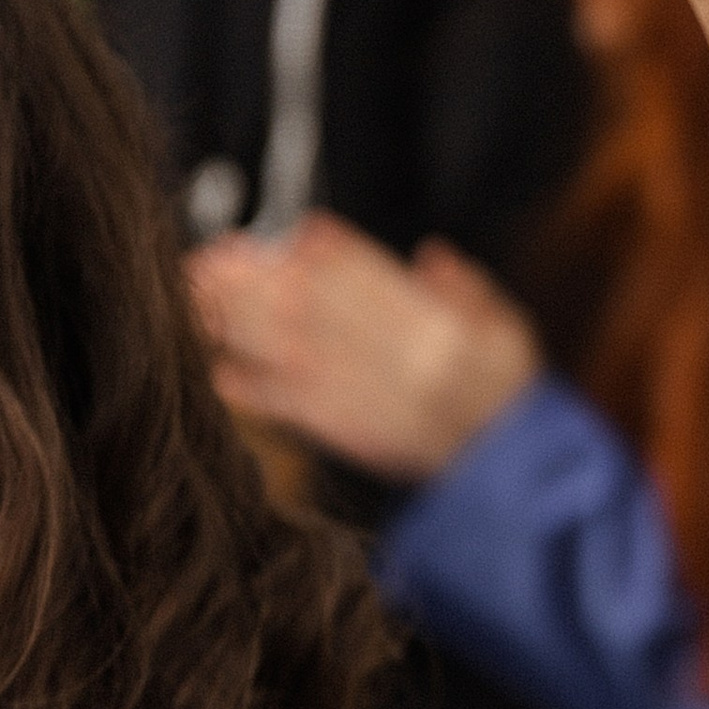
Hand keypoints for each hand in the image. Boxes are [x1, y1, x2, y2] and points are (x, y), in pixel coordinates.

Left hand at [190, 214, 539, 480]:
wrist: (502, 476)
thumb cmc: (506, 398)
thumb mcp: (509, 333)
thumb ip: (469, 292)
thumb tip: (432, 256)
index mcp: (440, 332)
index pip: (378, 281)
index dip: (336, 255)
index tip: (298, 233)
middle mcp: (398, 363)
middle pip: (318, 310)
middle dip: (260, 280)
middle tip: (214, 256)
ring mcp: (367, 400)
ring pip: (296, 352)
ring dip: (240, 322)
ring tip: (198, 297)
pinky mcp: (346, 435)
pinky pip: (295, 410)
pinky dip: (255, 391)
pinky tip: (219, 371)